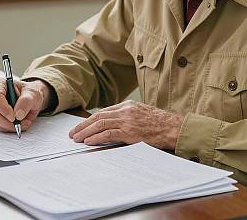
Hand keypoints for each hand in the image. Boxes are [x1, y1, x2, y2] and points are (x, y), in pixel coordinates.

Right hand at [0, 78, 50, 132]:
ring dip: (11, 126)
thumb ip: (26, 101)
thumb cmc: (31, 93)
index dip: (3, 108)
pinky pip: (0, 127)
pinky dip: (11, 128)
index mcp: (1, 84)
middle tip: (20, 123)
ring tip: (24, 122)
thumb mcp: (33, 94)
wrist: (33, 100)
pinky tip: (21, 123)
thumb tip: (17, 114)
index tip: (13, 117)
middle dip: (7, 121)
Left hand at [68, 100, 183, 149]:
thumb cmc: (160, 124)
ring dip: (86, 132)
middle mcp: (125, 110)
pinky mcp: (130, 131)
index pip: (104, 112)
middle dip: (83, 125)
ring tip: (76, 138)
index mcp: (128, 105)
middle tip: (73, 133)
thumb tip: (112, 126)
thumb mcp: (142, 115)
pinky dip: (97, 137)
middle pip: (98, 116)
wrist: (173, 127)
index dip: (90, 120)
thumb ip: (128, 117)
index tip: (81, 126)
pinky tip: (89, 141)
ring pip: (100, 124)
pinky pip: (109, 133)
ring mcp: (127, 120)